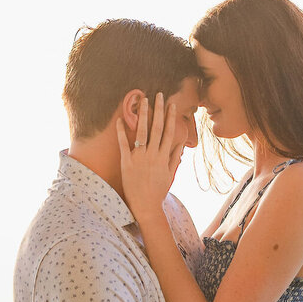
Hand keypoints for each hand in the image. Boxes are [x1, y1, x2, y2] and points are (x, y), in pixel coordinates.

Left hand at [116, 93, 185, 225]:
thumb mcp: (170, 174)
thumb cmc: (158, 192)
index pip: (169, 132)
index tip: (172, 104)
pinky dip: (122, 132)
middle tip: (159, 95)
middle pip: (157, 128)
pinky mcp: (126, 163)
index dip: (171, 117)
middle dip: (159, 110)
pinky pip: (123, 144)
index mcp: (163, 157)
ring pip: (142, 132)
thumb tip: (181, 144)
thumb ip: (174, 158)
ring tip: (143, 100)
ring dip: (143, 115)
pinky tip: (121, 119)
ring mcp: (139, 158)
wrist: (145, 206)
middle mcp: (152, 155)